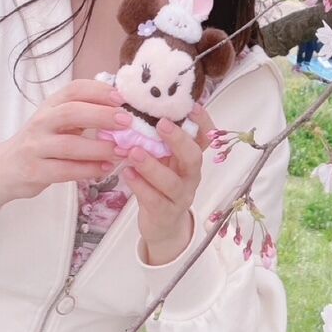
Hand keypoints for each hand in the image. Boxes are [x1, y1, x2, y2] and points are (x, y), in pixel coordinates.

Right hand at [0, 79, 133, 222]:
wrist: (5, 168)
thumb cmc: (41, 141)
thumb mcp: (57, 121)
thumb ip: (83, 112)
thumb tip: (122, 105)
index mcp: (50, 105)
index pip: (74, 89)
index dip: (98, 91)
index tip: (121, 98)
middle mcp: (41, 122)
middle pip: (71, 112)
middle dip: (101, 115)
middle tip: (127, 122)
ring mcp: (35, 146)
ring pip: (68, 145)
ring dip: (99, 148)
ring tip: (121, 151)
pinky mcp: (35, 171)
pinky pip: (65, 170)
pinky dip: (88, 169)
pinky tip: (105, 169)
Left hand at [116, 101, 215, 262]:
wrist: (163, 226)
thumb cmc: (160, 185)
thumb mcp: (163, 161)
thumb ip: (156, 141)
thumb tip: (136, 108)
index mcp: (191, 159)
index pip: (204, 138)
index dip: (202, 122)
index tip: (193, 106)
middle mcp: (190, 176)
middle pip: (193, 157)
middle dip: (178, 140)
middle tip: (161, 124)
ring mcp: (180, 196)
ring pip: (171, 182)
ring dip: (152, 165)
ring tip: (134, 152)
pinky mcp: (165, 213)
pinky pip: (154, 200)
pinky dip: (140, 186)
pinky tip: (126, 173)